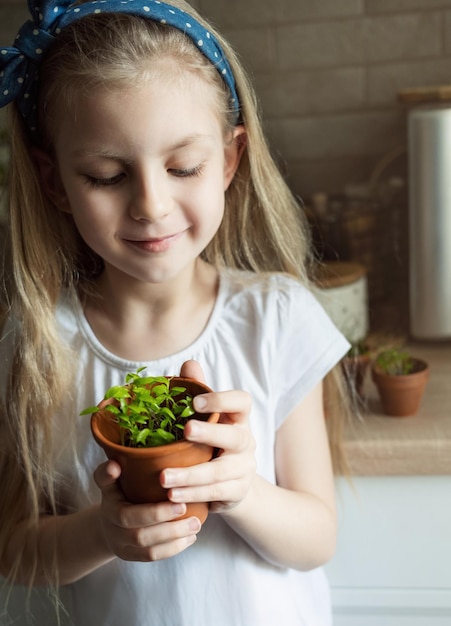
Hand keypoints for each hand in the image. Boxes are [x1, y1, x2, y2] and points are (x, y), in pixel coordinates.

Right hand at [94, 460, 200, 561]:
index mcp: (110, 511)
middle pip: (140, 535)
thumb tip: (114, 465)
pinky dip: (174, 548)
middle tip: (192, 513)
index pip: (126, 515)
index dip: (152, 511)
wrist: (106, 523)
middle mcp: (114, 532)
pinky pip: (154, 556)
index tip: (175, 498)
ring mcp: (123, 547)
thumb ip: (109, 473)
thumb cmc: (114, 495)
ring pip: (149, 550)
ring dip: (175, 538)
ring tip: (196, 525)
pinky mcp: (133, 557)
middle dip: (168, 526)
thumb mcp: (108, 482)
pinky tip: (190, 537)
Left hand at [160, 361, 255, 513]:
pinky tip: (173, 496)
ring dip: (190, 475)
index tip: (195, 402)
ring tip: (164, 477)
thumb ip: (198, 390)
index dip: (221, 400)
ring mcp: (244, 469)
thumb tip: (188, 364)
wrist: (232, 485)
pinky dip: (192, 495)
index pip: (242, 402)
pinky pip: (215, 494)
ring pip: (219, 472)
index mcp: (238, 419)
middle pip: (235, 436)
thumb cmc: (212, 442)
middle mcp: (246, 441)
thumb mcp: (206, 417)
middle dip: (210, 433)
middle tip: (185, 431)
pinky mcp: (237, 492)